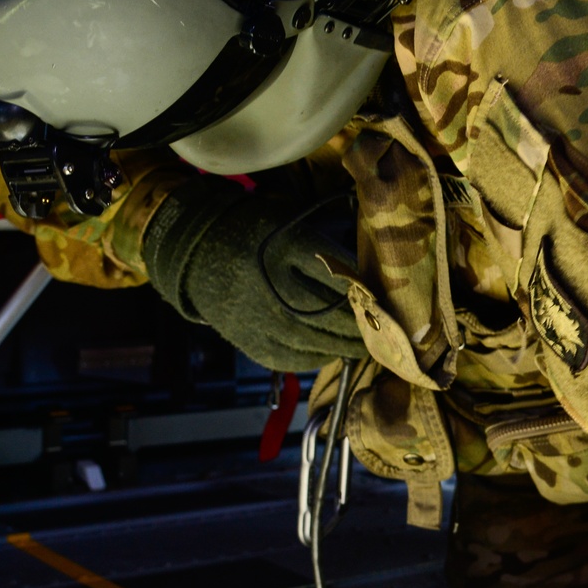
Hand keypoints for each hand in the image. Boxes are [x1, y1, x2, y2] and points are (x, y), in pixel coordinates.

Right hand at [143, 178, 365, 369]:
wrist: (198, 253)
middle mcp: (271, 286)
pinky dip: (317, 358)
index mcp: (284, 247)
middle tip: (386, 331)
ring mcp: (257, 318)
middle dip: (362, 326)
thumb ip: (327, 254)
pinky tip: (331, 351)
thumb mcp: (291, 228)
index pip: (339, 276)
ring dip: (345, 346)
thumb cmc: (257, 235)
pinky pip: (292, 359)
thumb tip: (371, 287)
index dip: (368, 293)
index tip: (389, 302)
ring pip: (314, 341)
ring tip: (365, 345)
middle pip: (329, 313)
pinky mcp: (250, 341)